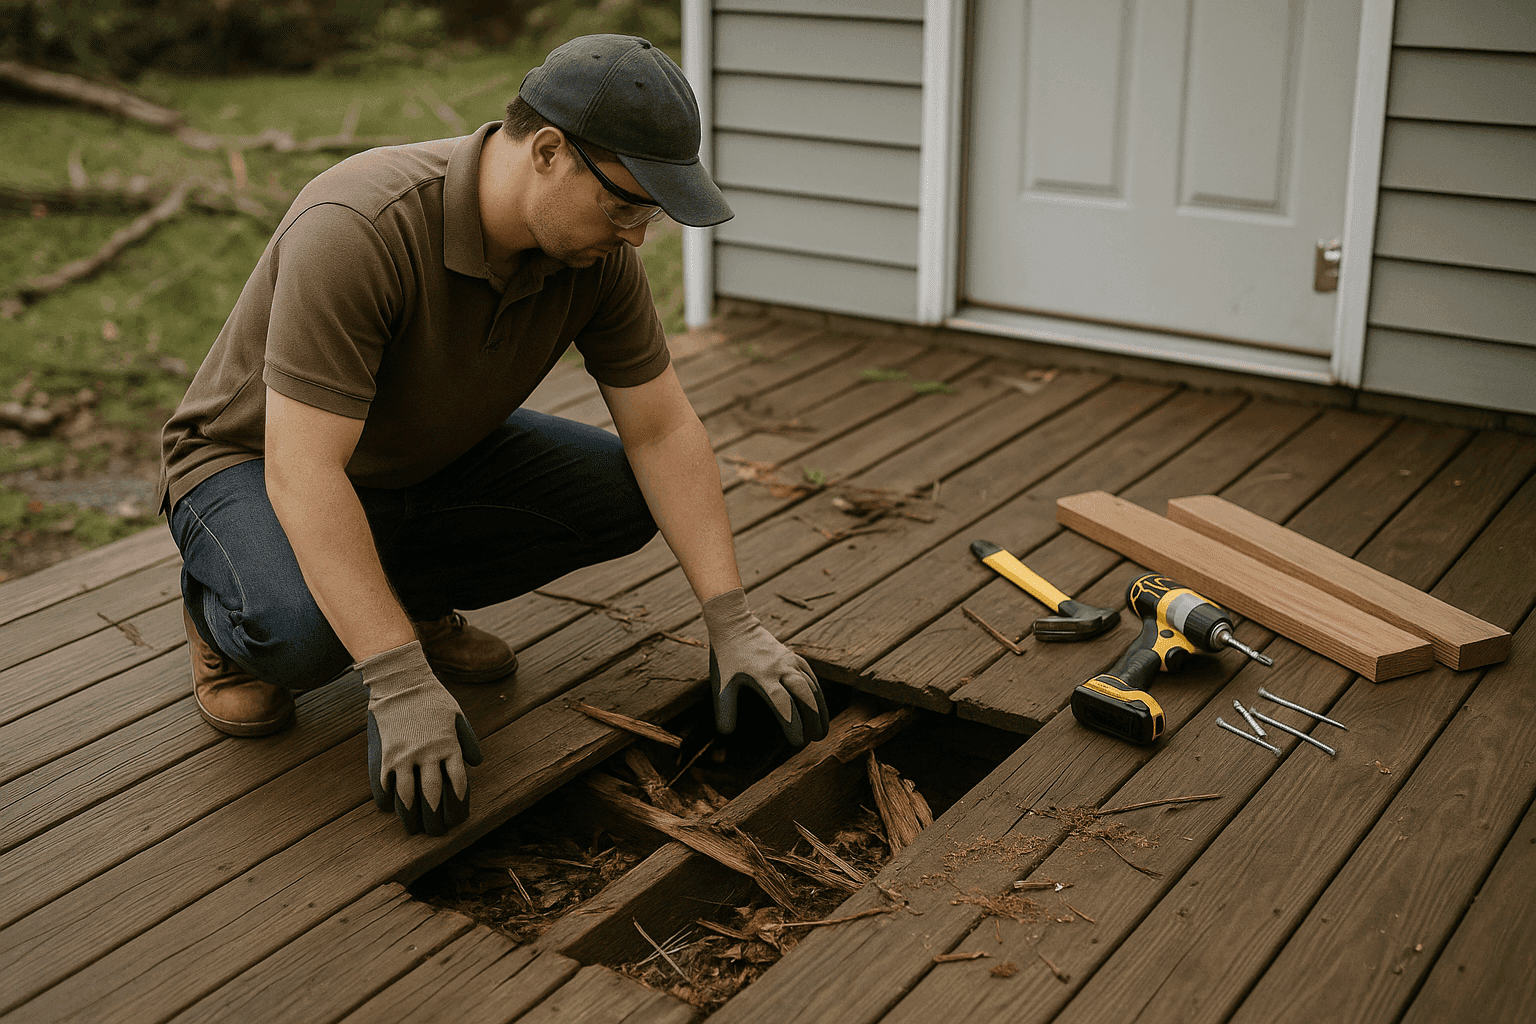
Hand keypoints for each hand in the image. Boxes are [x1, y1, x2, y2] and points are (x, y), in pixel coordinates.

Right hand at [357, 640, 483, 834]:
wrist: (400, 681)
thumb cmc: (431, 699)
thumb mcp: (457, 715)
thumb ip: (467, 740)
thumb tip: (476, 765)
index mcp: (448, 746)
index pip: (457, 784)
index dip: (458, 805)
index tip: (458, 818)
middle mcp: (428, 754)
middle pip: (433, 796)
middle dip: (436, 818)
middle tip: (437, 832)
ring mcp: (404, 756)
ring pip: (407, 796)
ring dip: (411, 816)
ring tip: (413, 829)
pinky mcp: (384, 754)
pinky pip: (385, 784)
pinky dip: (388, 799)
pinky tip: (391, 808)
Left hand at [702, 588, 828, 745]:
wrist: (734, 625)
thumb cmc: (726, 658)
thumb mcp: (722, 684)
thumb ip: (725, 709)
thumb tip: (725, 733)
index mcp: (762, 676)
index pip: (782, 704)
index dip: (792, 724)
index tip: (798, 742)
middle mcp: (780, 668)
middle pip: (804, 695)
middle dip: (813, 718)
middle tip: (817, 738)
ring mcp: (789, 660)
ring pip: (811, 686)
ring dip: (819, 708)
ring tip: (822, 728)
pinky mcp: (793, 655)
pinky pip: (810, 675)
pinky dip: (817, 692)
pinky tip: (819, 706)